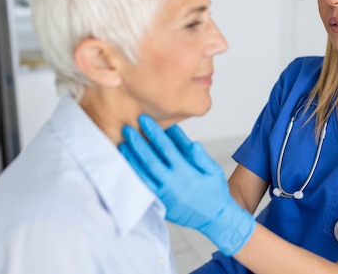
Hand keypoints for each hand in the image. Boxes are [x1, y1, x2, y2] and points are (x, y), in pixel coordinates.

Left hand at [119, 115, 255, 255]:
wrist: (214, 218)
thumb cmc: (215, 192)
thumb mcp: (214, 171)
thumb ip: (201, 156)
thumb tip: (191, 142)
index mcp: (187, 173)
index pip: (167, 148)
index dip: (154, 132)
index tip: (144, 120)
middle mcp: (173, 184)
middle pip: (150, 160)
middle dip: (137, 143)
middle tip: (126, 129)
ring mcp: (164, 196)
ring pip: (143, 175)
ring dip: (131, 160)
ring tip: (122, 145)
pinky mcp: (159, 204)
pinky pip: (143, 189)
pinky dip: (134, 177)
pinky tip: (126, 167)